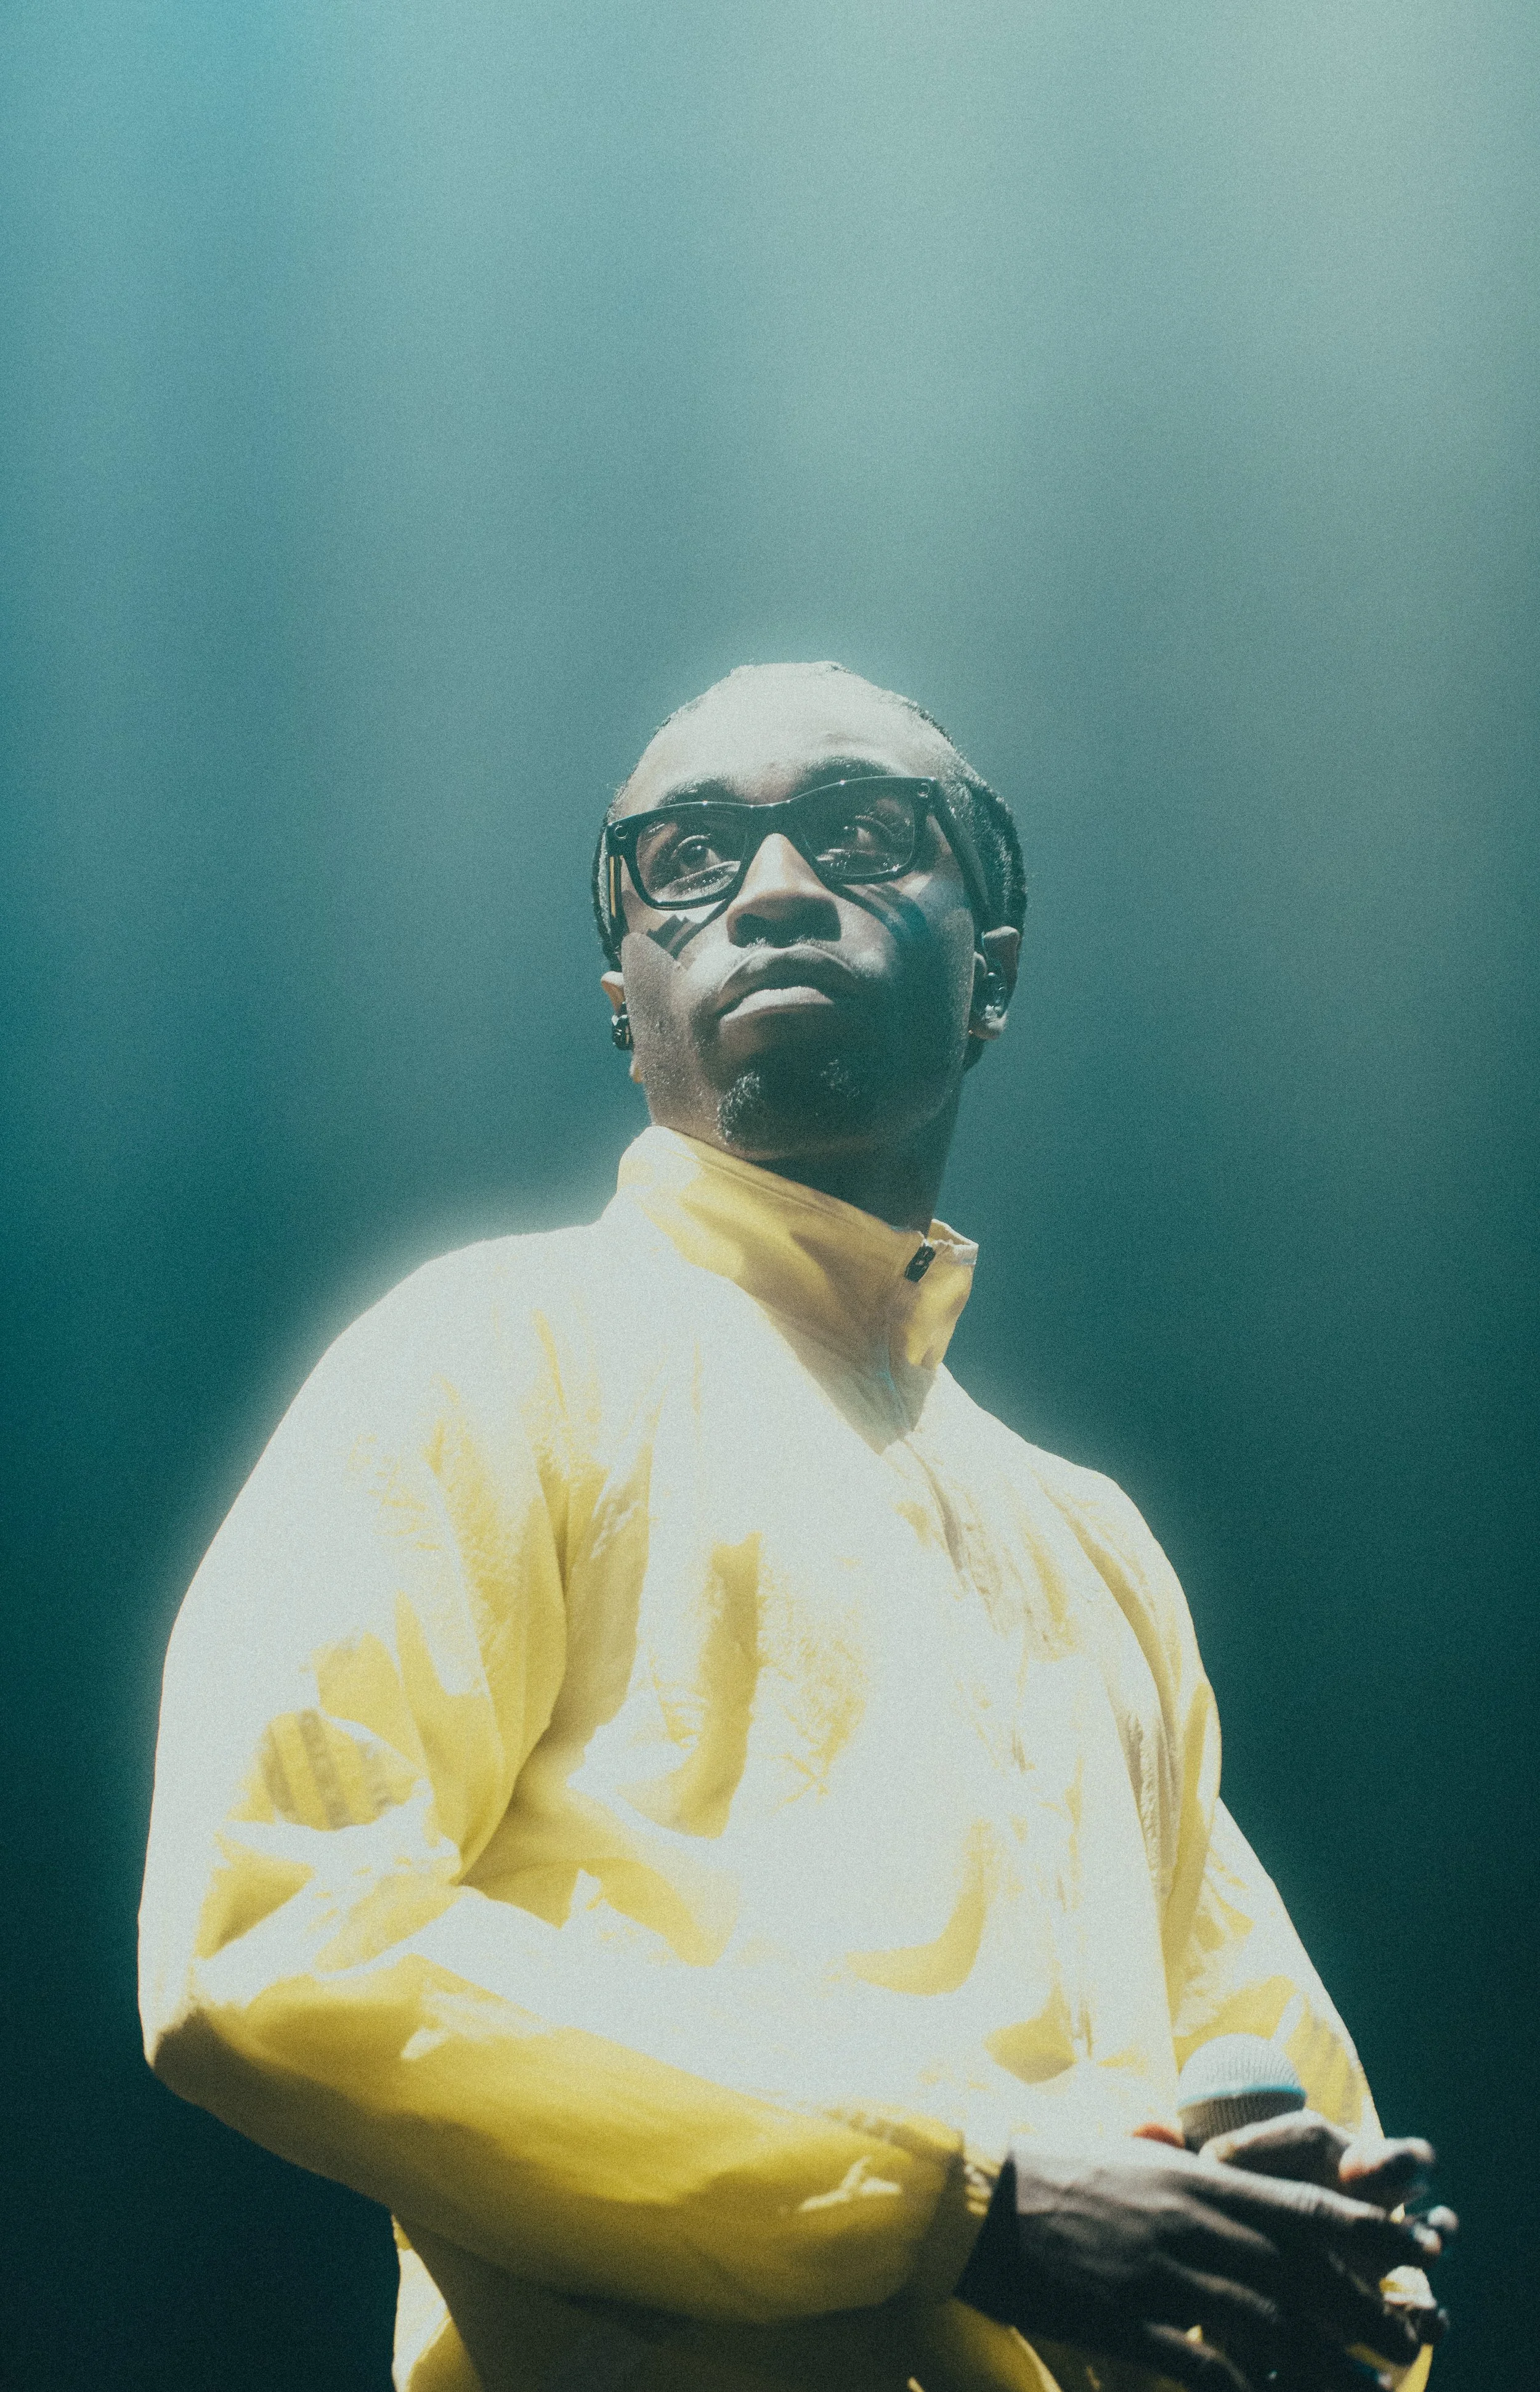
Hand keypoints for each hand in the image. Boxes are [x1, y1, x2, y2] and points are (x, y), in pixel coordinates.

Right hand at [955, 2137, 1447, 2391]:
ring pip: (1267, 2325)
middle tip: (1406, 2341)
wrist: (985, 2198)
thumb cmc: (1061, 2173)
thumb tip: (1225, 2174)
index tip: (1414, 2256)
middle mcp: (1191, 2220)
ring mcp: (1159, 2271)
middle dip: (1363, 2311)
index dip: (1367, 2236)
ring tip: (1371, 2390)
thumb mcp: (1137, 2157)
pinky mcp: (1125, 2317)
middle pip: (1300, 2273)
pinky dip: (1244, 2389)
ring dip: (1326, 2363)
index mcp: (1197, 2178)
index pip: (1302, 2208)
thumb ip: (1188, 2167)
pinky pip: (1200, 2363)